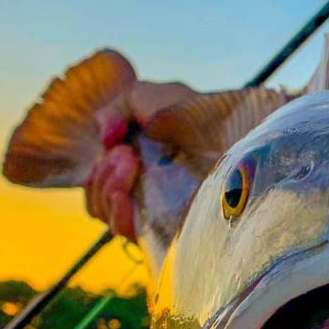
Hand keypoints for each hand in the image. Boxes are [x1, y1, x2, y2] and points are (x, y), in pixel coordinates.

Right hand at [86, 81, 197, 238]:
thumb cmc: (197, 115)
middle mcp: (143, 192)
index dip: (98, 168)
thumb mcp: (149, 97)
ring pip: (104, 214)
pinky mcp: (164, 230)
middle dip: (103, 173)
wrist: (232, 136)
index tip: (115, 142)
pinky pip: (122, 230)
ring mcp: (153, 213)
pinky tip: (122, 195)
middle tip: (126, 153)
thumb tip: (104, 139)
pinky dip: (115, 212)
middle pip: (97, 199)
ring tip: (131, 163)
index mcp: (136, 166)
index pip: (98, 182)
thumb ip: (116, 111)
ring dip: (107, 186)